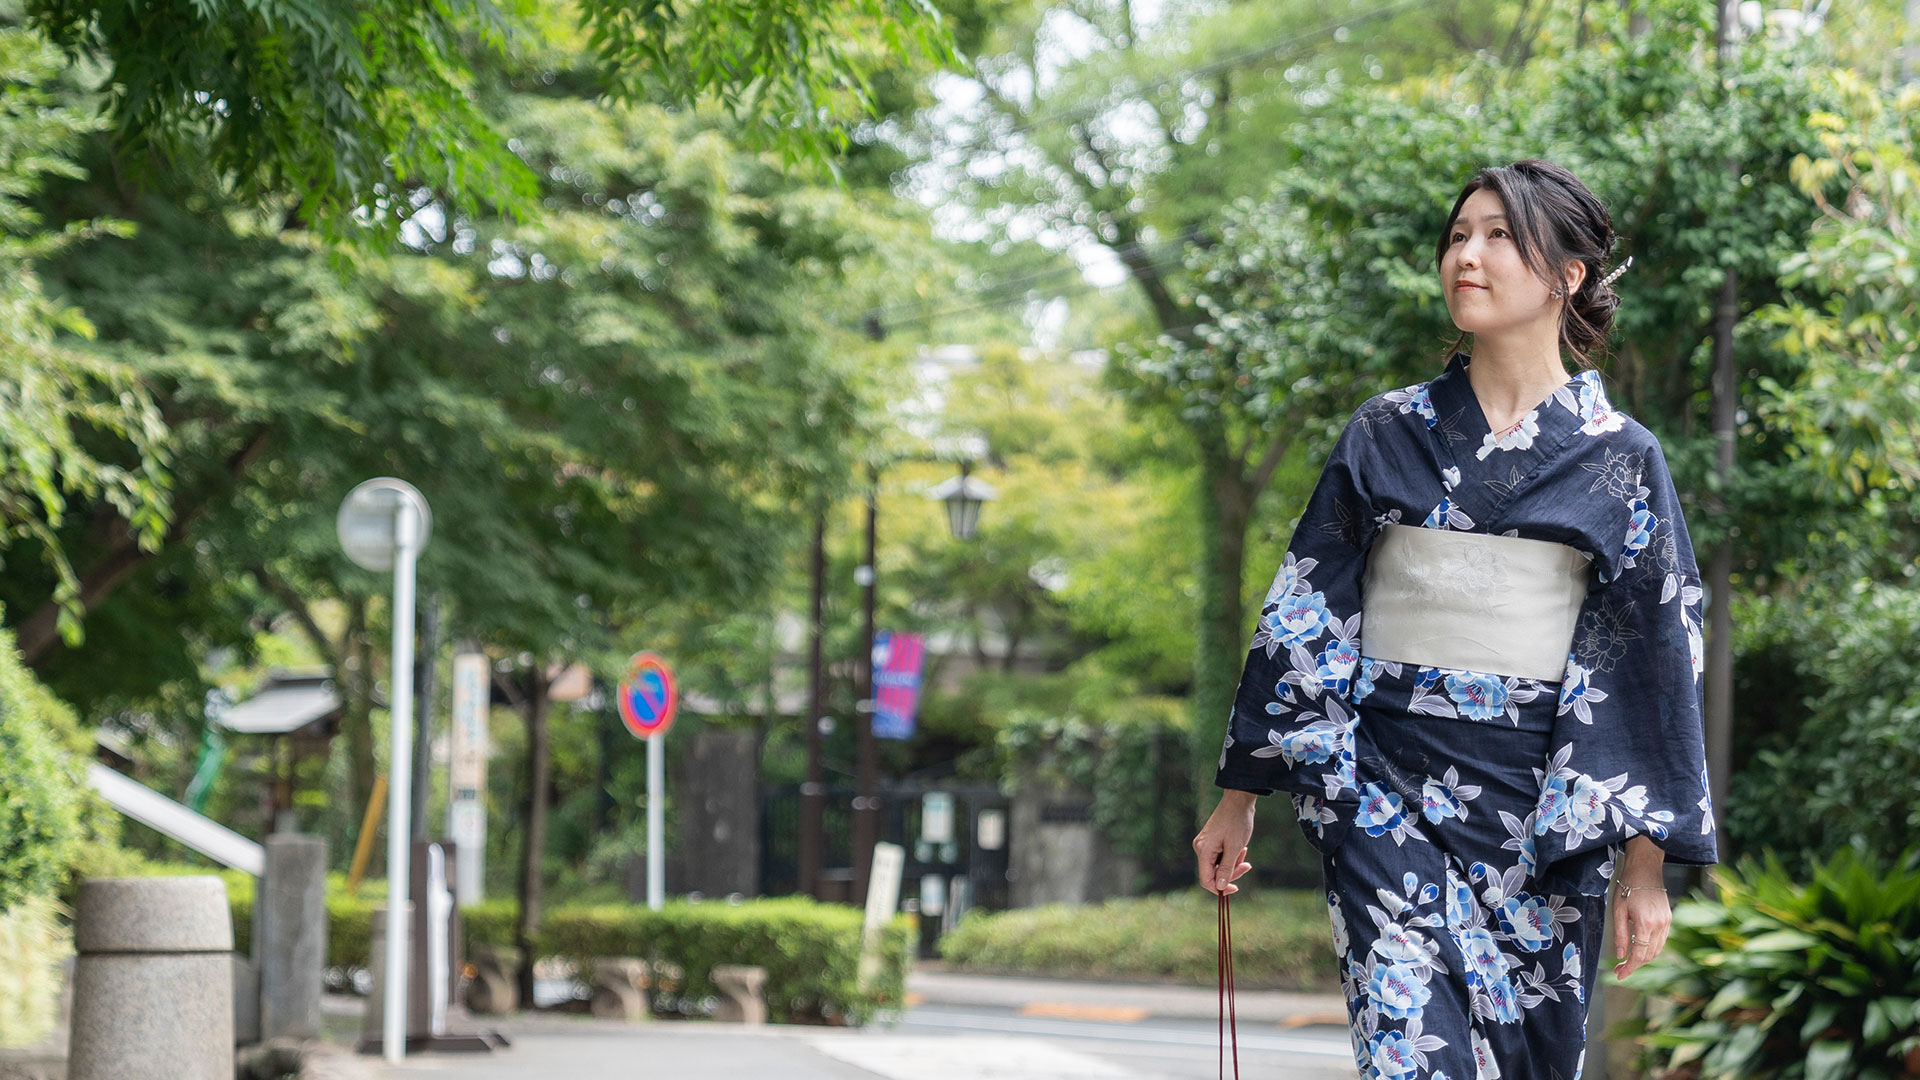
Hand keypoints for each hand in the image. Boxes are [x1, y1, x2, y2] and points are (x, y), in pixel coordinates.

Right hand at [1193, 790, 1257, 894]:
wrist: (1238, 801)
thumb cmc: (1237, 822)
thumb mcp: (1235, 848)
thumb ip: (1227, 869)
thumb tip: (1220, 887)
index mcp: (1203, 850)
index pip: (1206, 879)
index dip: (1220, 888)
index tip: (1236, 888)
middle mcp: (1201, 848)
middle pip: (1213, 873)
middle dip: (1231, 873)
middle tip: (1246, 865)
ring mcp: (1205, 844)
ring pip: (1218, 865)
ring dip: (1233, 864)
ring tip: (1244, 853)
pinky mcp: (1211, 841)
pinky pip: (1220, 856)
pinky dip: (1231, 856)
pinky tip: (1241, 848)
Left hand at [1613, 839, 1670, 979]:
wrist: (1645, 868)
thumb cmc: (1627, 886)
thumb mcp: (1617, 910)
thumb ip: (1619, 934)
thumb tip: (1620, 955)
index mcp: (1646, 923)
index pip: (1639, 954)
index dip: (1629, 968)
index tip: (1619, 975)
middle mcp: (1660, 925)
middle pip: (1649, 955)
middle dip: (1634, 966)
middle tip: (1619, 970)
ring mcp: (1667, 922)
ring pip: (1657, 950)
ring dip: (1643, 959)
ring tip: (1627, 963)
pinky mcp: (1669, 919)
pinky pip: (1661, 941)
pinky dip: (1651, 949)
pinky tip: (1639, 950)